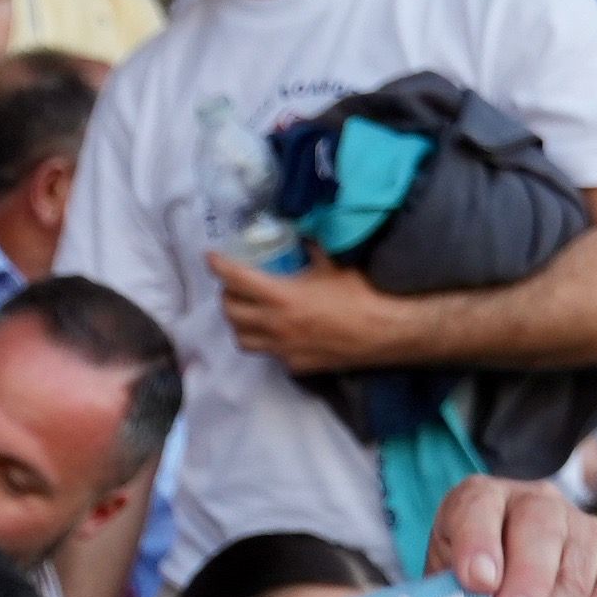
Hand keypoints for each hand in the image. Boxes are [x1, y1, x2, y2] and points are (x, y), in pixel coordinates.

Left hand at [205, 249, 411, 377]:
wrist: (385, 332)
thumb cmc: (361, 295)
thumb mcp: (334, 263)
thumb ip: (311, 247)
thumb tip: (301, 231)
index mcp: (281, 296)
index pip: (236, 280)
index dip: (220, 267)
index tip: (211, 257)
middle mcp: (275, 325)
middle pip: (231, 313)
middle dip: (226, 296)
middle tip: (233, 285)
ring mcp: (282, 349)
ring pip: (242, 339)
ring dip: (238, 323)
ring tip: (246, 311)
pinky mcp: (295, 365)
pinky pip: (268, 353)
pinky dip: (264, 340)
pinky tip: (276, 331)